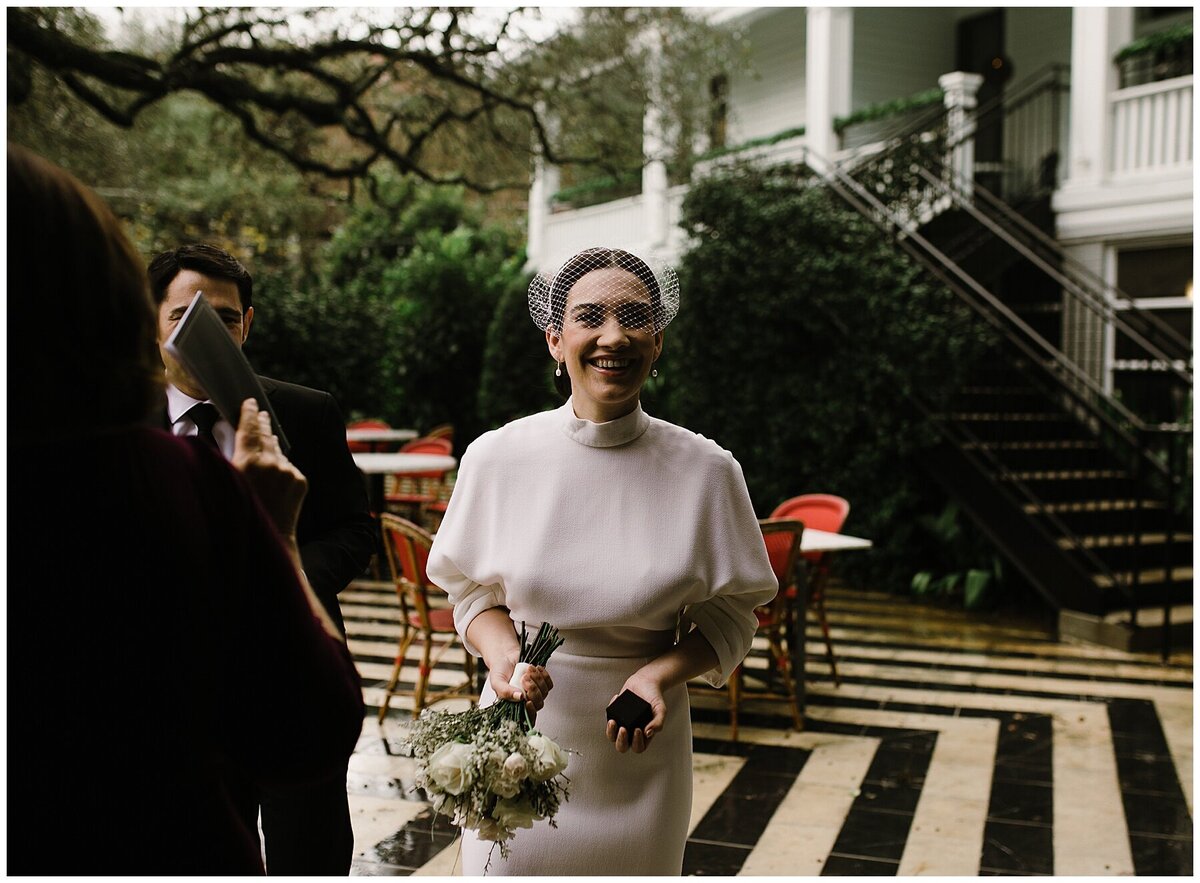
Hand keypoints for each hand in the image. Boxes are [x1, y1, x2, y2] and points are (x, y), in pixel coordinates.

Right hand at [232, 398, 306, 537]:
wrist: (269, 538)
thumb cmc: (240, 514)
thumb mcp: (226, 482)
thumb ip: (231, 458)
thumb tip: (236, 438)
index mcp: (247, 462)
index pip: (249, 429)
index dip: (249, 414)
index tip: (250, 402)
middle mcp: (270, 463)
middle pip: (266, 436)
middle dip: (262, 423)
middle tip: (260, 412)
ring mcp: (288, 471)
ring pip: (278, 452)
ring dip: (271, 446)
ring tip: (265, 437)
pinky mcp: (301, 480)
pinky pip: (288, 467)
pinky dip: (281, 467)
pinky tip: (273, 474)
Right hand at [489, 659, 553, 723]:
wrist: (506, 656)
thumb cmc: (500, 670)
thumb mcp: (496, 681)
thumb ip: (504, 691)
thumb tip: (519, 698)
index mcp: (514, 705)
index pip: (527, 718)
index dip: (530, 713)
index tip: (528, 702)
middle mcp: (526, 701)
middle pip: (538, 704)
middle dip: (533, 690)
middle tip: (524, 678)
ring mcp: (535, 692)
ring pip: (544, 693)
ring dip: (537, 680)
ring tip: (527, 671)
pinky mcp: (542, 683)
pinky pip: (549, 684)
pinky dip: (544, 675)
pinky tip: (535, 669)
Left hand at [605, 673, 665, 753]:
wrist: (646, 682)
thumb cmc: (654, 698)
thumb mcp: (661, 710)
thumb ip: (658, 722)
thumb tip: (648, 733)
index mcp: (643, 735)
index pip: (638, 747)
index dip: (637, 742)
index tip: (638, 729)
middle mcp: (631, 733)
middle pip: (622, 746)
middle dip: (621, 740)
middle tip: (623, 729)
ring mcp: (622, 724)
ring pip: (611, 736)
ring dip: (610, 732)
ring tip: (613, 722)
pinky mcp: (614, 714)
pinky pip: (608, 717)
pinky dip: (610, 710)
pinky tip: (616, 698)